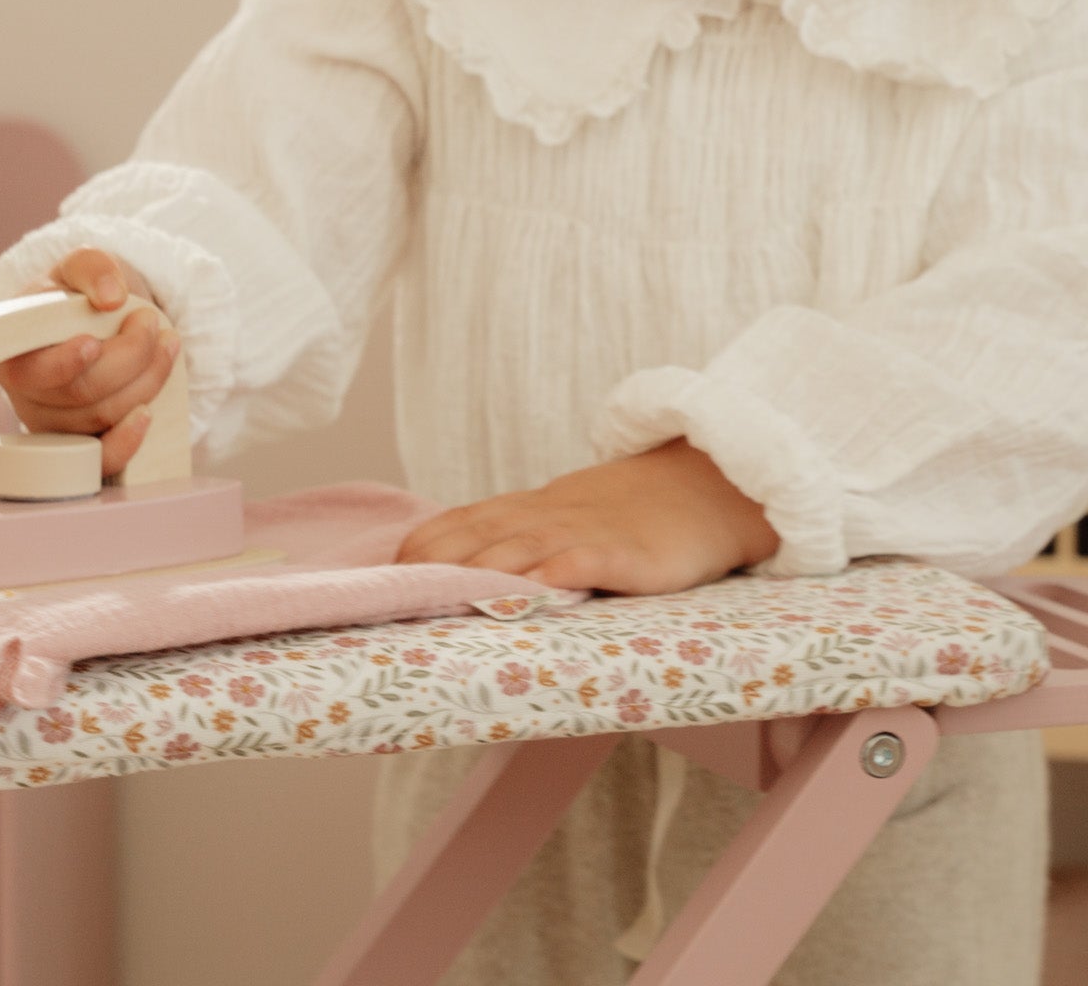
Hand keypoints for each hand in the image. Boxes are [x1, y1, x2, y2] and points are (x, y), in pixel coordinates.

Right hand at [0, 248, 176, 477]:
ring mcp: (51, 424)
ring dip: (147, 379)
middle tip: (150, 322)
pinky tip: (148, 414)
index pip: (31, 369)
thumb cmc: (76, 296)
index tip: (93, 343)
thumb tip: (110, 298)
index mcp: (13, 350)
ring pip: (102, 416)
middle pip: (81, 392)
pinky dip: (128, 441)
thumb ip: (93, 268)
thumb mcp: (80, 266)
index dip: (63, 362)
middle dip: (130, 356)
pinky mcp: (78, 446)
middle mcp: (25, 394)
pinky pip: (100, 461)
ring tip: (166, 343)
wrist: (92, 321)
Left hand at [393, 442, 779, 593]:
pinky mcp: (626, 554)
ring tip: (444, 596)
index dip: (422, 545)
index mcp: (526, 511)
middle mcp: (546, 518)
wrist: (703, 491)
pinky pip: (585, 561)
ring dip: (481, 571)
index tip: (384, 570)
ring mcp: (585, 533)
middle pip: (479, 537)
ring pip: (522, 549)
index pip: (460, 522)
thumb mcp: (560, 518)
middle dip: (435, 563)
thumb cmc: (623, 516)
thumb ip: (512, 538)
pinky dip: (556, 573)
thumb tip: (449, 568)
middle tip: (393, 592)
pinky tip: (532, 591)